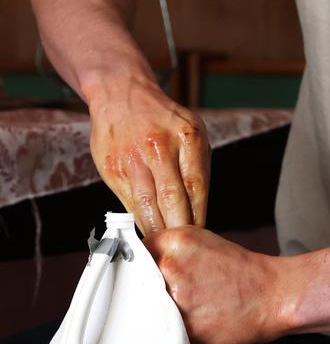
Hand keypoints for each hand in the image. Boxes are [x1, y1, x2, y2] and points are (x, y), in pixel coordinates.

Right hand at [86, 72, 209, 234]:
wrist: (121, 95)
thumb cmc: (163, 118)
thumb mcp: (192, 130)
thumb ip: (197, 166)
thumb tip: (200, 209)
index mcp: (186, 137)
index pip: (196, 186)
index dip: (199, 216)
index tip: (202, 235)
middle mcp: (159, 147)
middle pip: (172, 200)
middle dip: (180, 229)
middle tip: (185, 249)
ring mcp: (133, 159)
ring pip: (147, 206)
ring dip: (157, 231)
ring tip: (166, 247)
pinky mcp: (112, 169)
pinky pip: (128, 203)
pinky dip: (139, 221)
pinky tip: (147, 232)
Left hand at [145, 226, 292, 343]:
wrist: (272, 295)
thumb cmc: (240, 271)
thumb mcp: (201, 242)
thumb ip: (167, 249)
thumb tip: (135, 264)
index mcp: (174, 241)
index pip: (132, 255)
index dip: (134, 269)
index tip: (137, 278)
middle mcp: (170, 266)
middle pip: (132, 285)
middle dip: (142, 293)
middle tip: (164, 297)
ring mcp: (174, 298)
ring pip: (143, 312)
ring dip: (154, 314)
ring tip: (182, 310)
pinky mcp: (181, 328)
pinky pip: (159, 334)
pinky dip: (168, 332)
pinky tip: (189, 323)